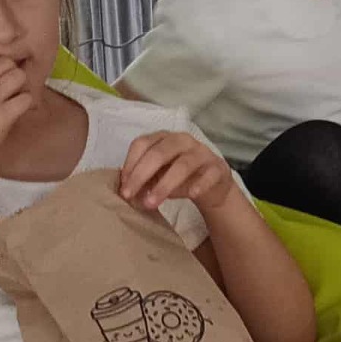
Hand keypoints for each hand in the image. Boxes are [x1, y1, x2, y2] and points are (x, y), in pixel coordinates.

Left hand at [119, 131, 237, 215]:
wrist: (213, 185)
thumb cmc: (179, 177)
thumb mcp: (158, 176)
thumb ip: (143, 180)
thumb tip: (126, 193)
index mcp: (163, 138)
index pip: (142, 144)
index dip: (130, 163)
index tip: (123, 186)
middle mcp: (182, 140)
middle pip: (159, 153)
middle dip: (141, 175)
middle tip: (129, 196)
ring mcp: (202, 153)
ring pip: (182, 165)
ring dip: (164, 185)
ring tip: (151, 203)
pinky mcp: (218, 168)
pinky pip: (209, 175)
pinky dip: (200, 184)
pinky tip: (191, 194)